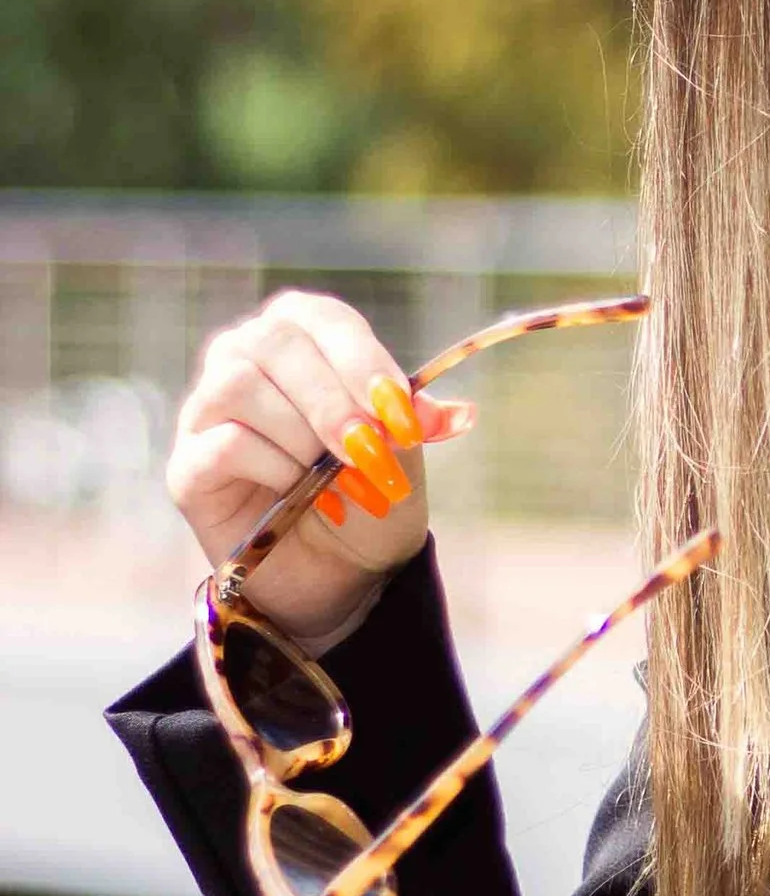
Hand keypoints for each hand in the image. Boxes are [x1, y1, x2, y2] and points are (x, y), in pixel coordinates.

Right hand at [168, 288, 472, 655]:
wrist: (339, 576)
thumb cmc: (367, 498)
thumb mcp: (403, 458)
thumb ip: (414, 424)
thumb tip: (456, 414)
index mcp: (299, 337)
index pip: (323, 319)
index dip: (362, 360)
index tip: (400, 412)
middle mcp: (242, 358)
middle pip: (273, 343)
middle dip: (332, 401)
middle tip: (369, 452)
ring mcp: (206, 411)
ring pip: (239, 386)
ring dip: (301, 437)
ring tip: (336, 482)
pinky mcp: (187, 465)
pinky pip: (224, 445)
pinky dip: (275, 469)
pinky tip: (303, 498)